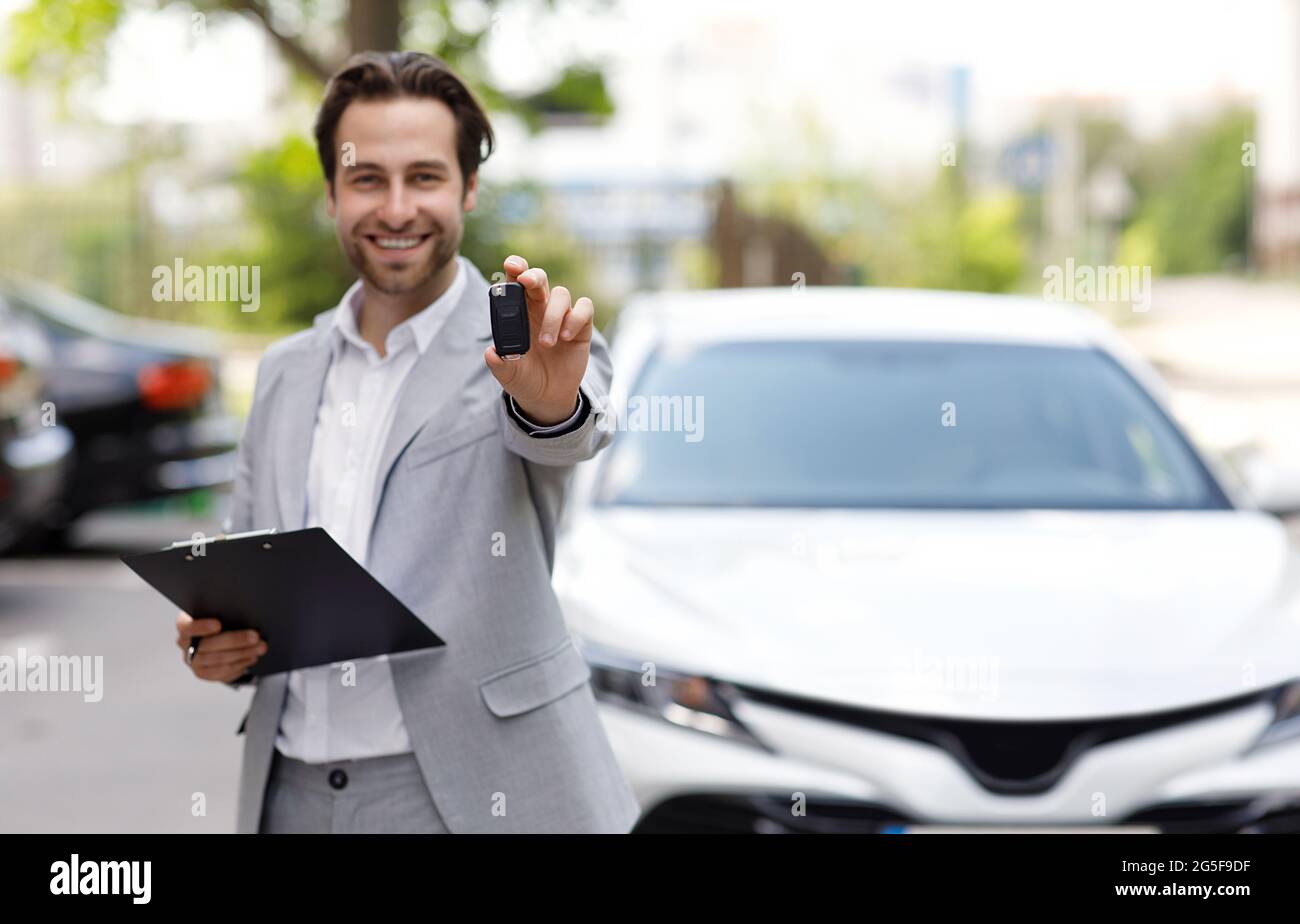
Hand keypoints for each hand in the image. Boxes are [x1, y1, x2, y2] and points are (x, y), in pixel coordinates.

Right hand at [175, 610, 266, 682]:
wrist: (219, 639)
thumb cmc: (221, 619)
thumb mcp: (220, 612)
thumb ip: (225, 612)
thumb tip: (245, 612)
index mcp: (184, 624)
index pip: (187, 627)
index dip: (201, 626)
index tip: (218, 624)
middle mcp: (184, 643)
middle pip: (208, 645)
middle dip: (235, 640)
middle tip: (255, 636)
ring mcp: (191, 660)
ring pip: (219, 659)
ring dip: (243, 653)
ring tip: (260, 647)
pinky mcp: (202, 673)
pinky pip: (222, 671)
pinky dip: (240, 664)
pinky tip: (252, 657)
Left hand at [484, 254, 593, 425]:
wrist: (547, 398)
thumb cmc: (524, 379)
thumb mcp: (508, 375)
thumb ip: (499, 364)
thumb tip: (491, 353)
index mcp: (518, 313)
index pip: (515, 282)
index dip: (514, 268)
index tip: (511, 266)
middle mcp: (540, 309)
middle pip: (538, 278)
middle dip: (532, 276)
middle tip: (526, 282)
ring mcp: (562, 315)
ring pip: (561, 294)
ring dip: (553, 316)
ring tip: (547, 344)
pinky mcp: (581, 326)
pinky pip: (584, 308)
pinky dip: (576, 318)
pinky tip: (566, 338)